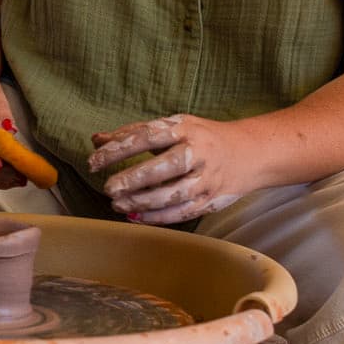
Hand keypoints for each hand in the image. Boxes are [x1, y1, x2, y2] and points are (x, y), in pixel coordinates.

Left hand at [88, 114, 257, 224]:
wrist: (249, 153)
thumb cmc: (202, 137)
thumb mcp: (172, 126)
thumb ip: (134, 132)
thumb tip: (96, 139)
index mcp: (185, 129)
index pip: (146, 137)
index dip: (118, 150)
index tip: (94, 161)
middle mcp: (198, 153)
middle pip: (163, 167)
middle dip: (133, 179)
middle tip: (108, 188)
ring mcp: (207, 178)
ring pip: (173, 194)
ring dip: (142, 202)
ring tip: (118, 204)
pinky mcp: (211, 200)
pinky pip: (183, 212)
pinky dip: (158, 217)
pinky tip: (136, 217)